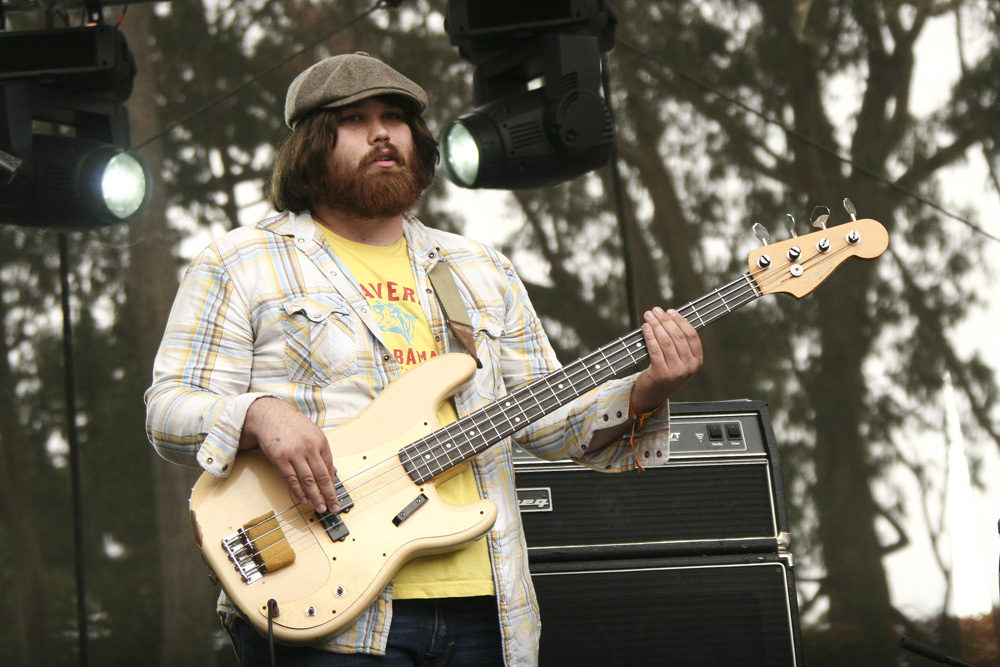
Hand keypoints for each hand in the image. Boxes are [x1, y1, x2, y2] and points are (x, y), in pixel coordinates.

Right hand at [239, 397, 339, 512]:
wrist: (270, 415)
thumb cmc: (292, 425)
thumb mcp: (313, 434)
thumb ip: (322, 452)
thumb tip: (333, 470)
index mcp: (321, 442)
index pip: (330, 468)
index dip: (333, 484)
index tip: (336, 495)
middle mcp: (310, 448)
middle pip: (322, 476)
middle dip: (329, 495)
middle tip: (334, 507)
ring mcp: (295, 454)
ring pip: (308, 480)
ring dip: (315, 497)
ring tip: (320, 508)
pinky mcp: (281, 459)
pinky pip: (292, 479)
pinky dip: (299, 491)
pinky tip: (304, 499)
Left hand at [630, 308, 702, 414]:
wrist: (653, 394)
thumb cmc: (665, 372)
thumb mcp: (678, 360)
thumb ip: (678, 343)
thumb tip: (669, 317)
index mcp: (696, 361)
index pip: (691, 335)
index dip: (680, 321)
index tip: (670, 312)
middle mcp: (688, 367)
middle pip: (678, 336)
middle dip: (665, 320)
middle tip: (656, 310)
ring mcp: (676, 372)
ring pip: (666, 341)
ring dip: (656, 325)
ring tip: (649, 316)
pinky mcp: (661, 374)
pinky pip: (655, 350)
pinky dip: (649, 336)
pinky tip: (645, 328)